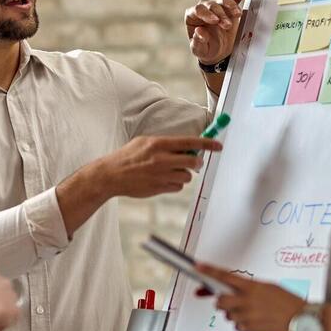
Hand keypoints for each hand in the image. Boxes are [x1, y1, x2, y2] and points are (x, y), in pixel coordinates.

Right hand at [89, 136, 220, 198]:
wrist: (111, 175)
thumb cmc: (127, 157)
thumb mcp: (144, 142)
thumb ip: (165, 144)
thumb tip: (186, 146)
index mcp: (158, 144)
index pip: (189, 142)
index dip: (207, 143)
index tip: (219, 145)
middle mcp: (161, 159)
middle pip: (193, 161)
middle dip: (196, 162)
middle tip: (193, 161)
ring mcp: (161, 175)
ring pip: (186, 176)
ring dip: (183, 174)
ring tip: (169, 172)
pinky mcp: (159, 188)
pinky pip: (178, 187)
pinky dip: (174, 185)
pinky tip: (162, 180)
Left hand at [185, 0, 248, 64]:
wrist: (218, 53)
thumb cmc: (205, 49)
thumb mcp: (199, 50)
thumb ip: (198, 41)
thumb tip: (199, 31)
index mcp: (192, 17)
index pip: (198, 10)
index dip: (206, 14)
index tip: (215, 21)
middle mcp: (204, 10)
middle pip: (211, 5)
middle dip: (221, 14)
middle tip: (227, 26)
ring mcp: (217, 8)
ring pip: (223, 0)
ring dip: (231, 6)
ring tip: (237, 14)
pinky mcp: (229, 10)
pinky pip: (234, 0)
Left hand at [196, 263, 304, 330]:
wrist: (303, 320)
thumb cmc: (290, 303)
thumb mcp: (270, 287)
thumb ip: (251, 288)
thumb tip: (237, 289)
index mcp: (252, 287)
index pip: (225, 276)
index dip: (209, 271)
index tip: (198, 267)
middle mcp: (247, 301)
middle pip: (219, 301)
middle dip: (222, 301)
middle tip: (230, 302)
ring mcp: (247, 316)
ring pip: (228, 315)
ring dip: (236, 314)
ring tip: (254, 313)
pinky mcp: (250, 330)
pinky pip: (238, 327)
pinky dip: (244, 324)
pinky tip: (257, 321)